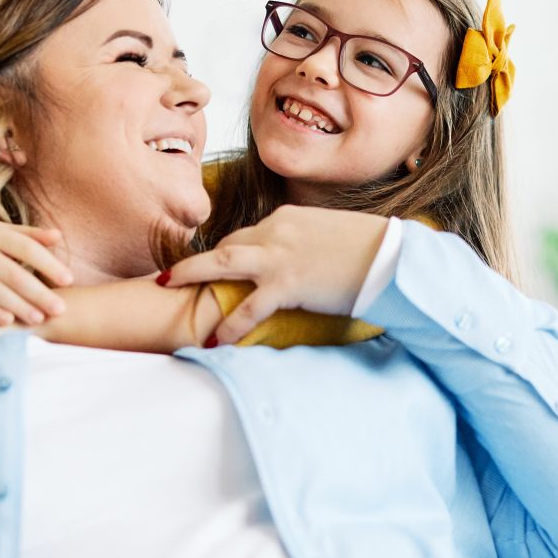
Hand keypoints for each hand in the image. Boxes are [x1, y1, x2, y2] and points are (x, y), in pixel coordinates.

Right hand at [0, 218, 73, 325]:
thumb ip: (29, 235)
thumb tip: (59, 236)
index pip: (26, 248)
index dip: (48, 264)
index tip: (68, 279)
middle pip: (12, 273)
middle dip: (38, 293)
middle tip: (60, 308)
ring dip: (18, 306)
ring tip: (39, 318)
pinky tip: (8, 321)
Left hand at [162, 206, 388, 345]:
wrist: (394, 257)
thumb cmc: (372, 250)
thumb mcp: (331, 236)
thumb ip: (305, 245)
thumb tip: (298, 263)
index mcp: (288, 218)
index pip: (248, 234)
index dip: (229, 253)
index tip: (213, 269)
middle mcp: (278, 230)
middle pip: (227, 243)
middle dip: (196, 261)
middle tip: (167, 276)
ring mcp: (280, 254)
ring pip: (222, 261)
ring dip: (189, 274)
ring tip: (163, 287)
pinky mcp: (289, 282)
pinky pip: (250, 305)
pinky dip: (230, 323)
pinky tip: (214, 339)